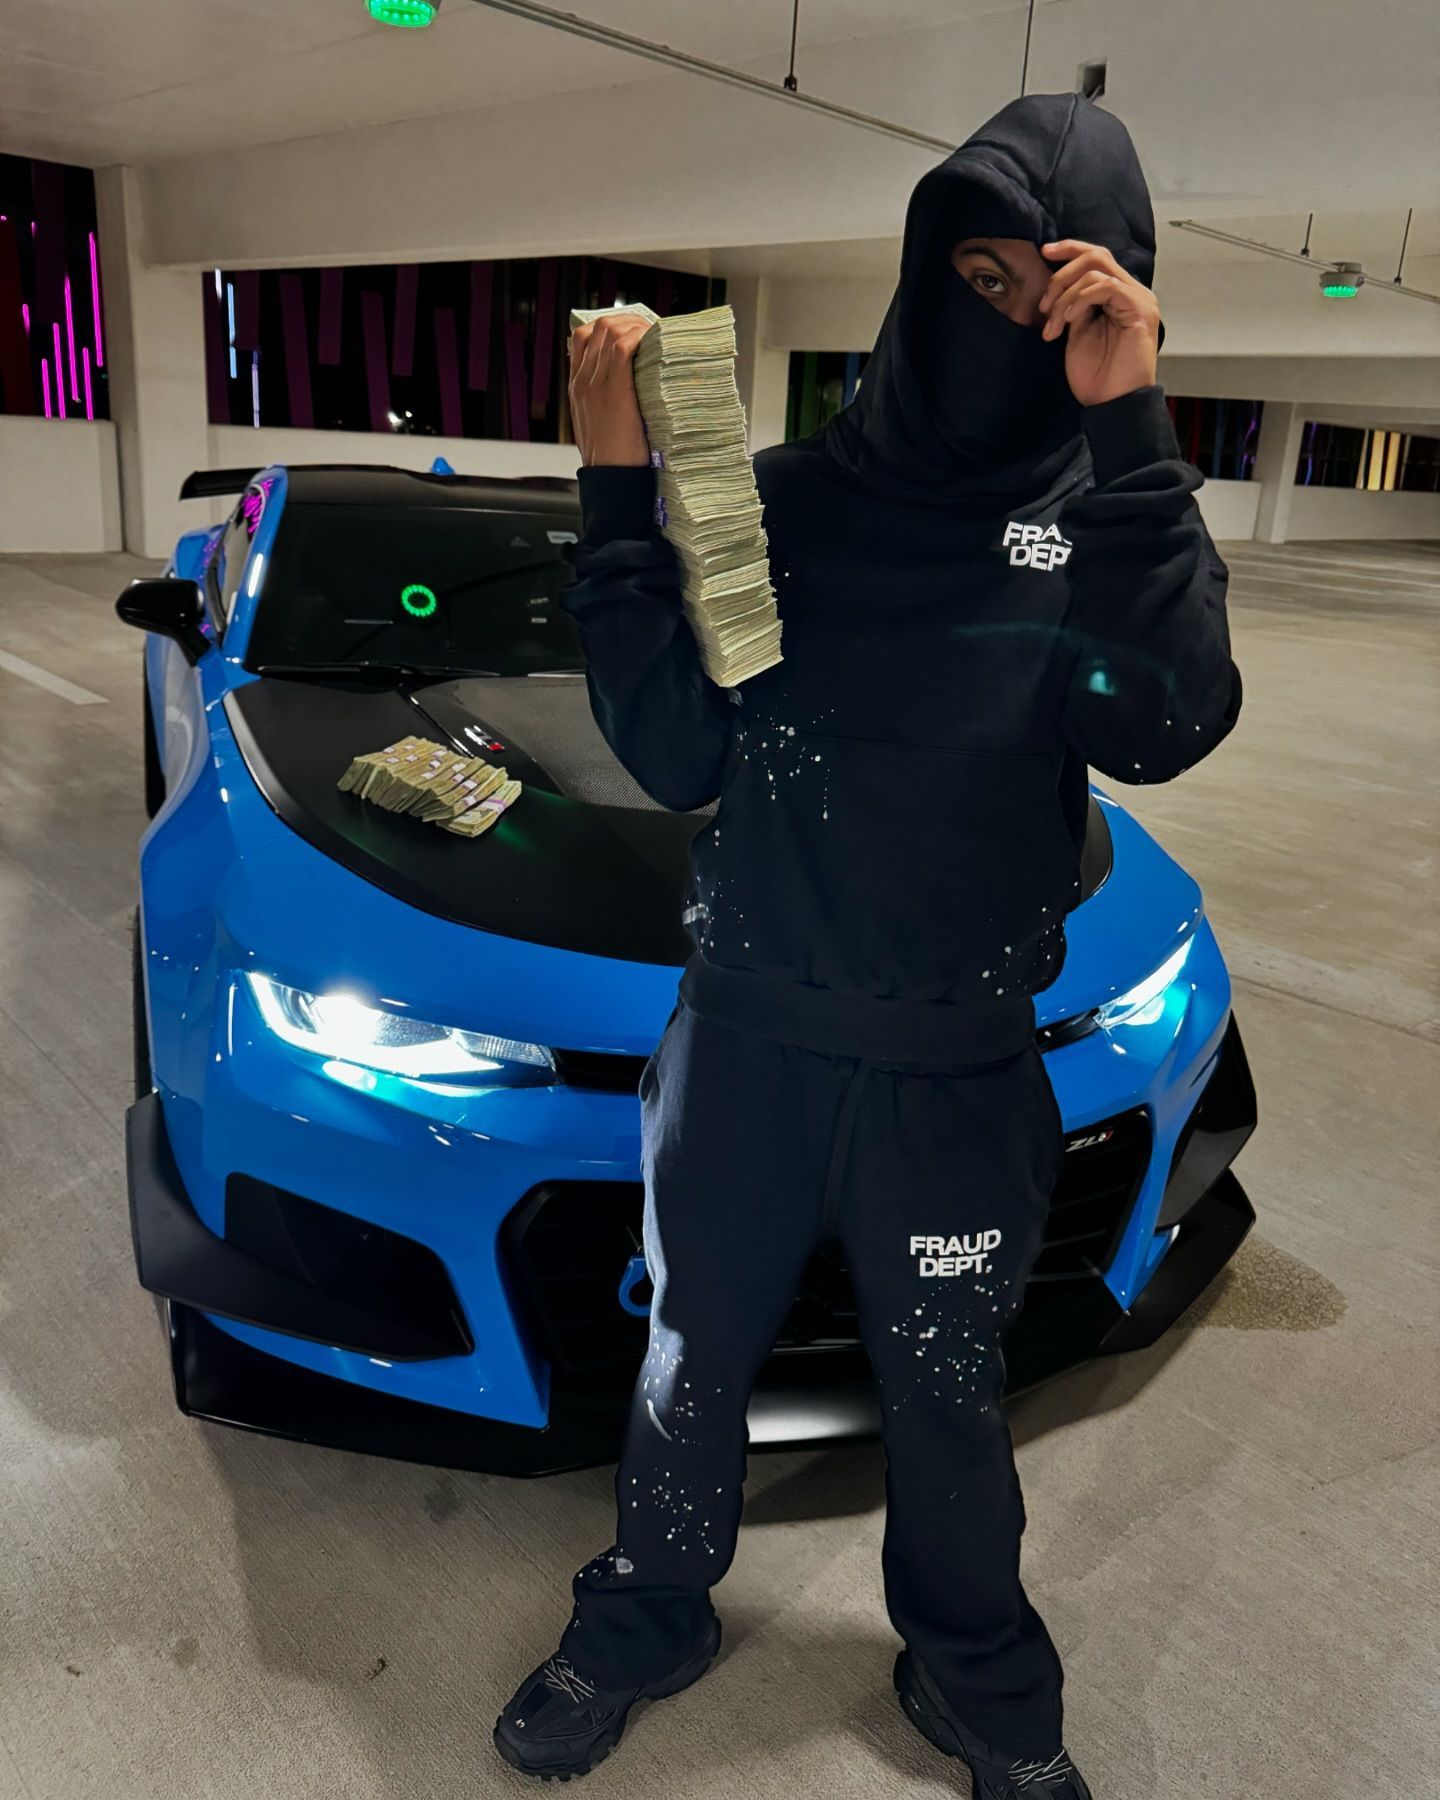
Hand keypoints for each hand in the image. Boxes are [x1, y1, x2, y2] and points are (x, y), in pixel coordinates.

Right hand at [567, 311, 653, 465]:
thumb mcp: (600, 424)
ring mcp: (596, 385)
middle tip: (650, 329)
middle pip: (598, 327)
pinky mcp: (614, 392)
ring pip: (610, 332)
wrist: (610, 481)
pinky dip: (639, 338)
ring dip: (637, 325)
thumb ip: (605, 401)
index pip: (581, 336)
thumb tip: (631, 387)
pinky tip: (654, 344)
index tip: (632, 330)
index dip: (608, 325)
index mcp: (576, 387)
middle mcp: (583, 381)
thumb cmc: (613, 459)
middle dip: (627, 320)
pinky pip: (623, 349)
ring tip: (656, 334)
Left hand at [1038, 240, 1159, 406]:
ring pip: (1096, 269)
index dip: (1070, 249)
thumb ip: (1074, 306)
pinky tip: (1069, 320)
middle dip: (1061, 274)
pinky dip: (1080, 299)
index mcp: (1118, 295)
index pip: (1097, 257)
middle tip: (1044, 306)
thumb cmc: (1098, 377)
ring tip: (1053, 325)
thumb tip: (1060, 287)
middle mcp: (1132, 291)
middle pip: (1096, 255)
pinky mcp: (1140, 309)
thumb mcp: (1077, 333)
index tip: (1043, 253)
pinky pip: (1106, 287)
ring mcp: (1138, 299)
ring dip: (1065, 295)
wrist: (1113, 404)